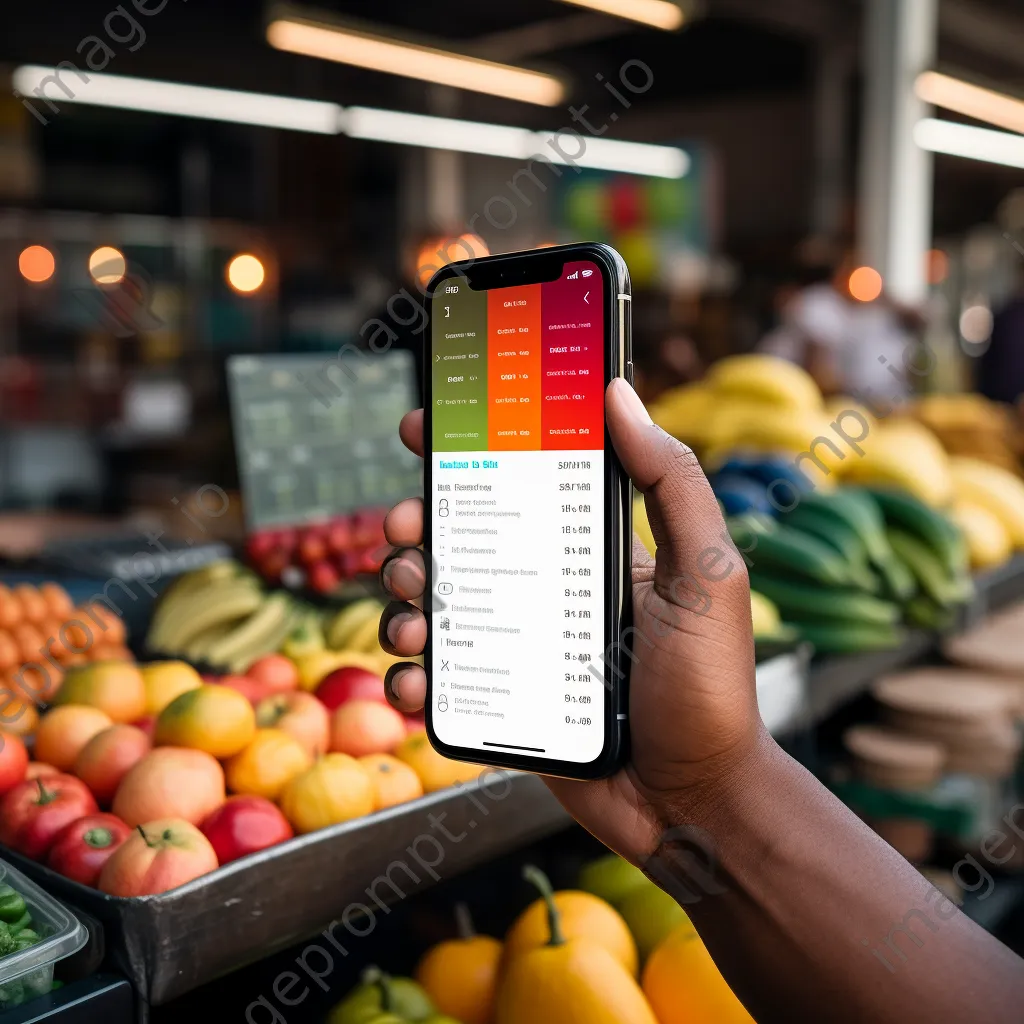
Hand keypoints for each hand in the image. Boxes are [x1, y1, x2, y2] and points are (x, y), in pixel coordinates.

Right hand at [378, 379, 767, 864]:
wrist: (696, 803)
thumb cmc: (711, 688)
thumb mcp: (708, 573)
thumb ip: (672, 483)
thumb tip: (620, 395)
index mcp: (589, 550)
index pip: (520, 483)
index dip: (468, 451)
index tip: (424, 427)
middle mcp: (548, 591)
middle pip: (461, 540)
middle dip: (417, 526)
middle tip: (405, 528)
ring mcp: (521, 649)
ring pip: (438, 605)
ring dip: (402, 596)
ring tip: (408, 610)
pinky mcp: (502, 705)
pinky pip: (442, 681)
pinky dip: (413, 678)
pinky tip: (416, 681)